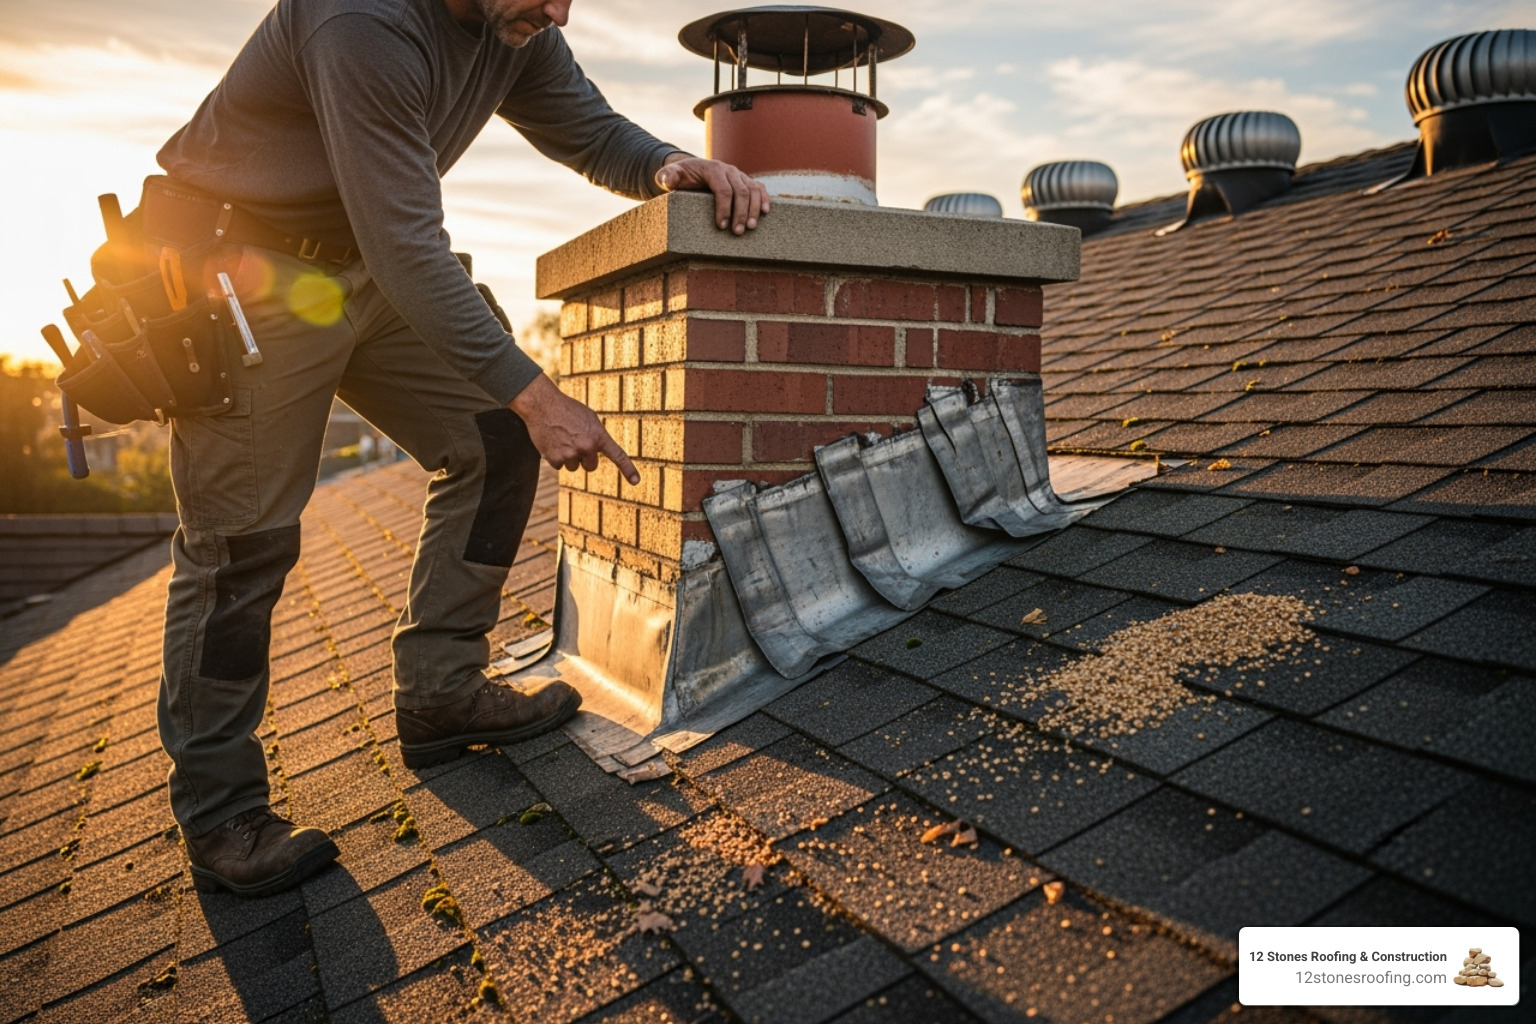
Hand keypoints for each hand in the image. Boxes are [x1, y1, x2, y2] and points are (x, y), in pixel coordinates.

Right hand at [509, 375, 639, 484]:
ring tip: (561, 439)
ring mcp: (570, 454)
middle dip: (585, 459)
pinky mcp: (554, 459)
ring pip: (573, 467)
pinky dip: (555, 457)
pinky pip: (559, 466)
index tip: (636, 481)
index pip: (617, 455)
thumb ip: (596, 436)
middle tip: (575, 444)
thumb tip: (597, 452)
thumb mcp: (589, 419)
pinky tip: (552, 442)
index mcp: (598, 436)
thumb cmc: (567, 409)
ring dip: (568, 458)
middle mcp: (587, 447)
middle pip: (591, 466)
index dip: (628, 469)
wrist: (542, 404)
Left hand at [655, 155, 770, 234]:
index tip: (720, 226)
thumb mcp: (670, 175)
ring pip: (753, 190)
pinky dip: (764, 199)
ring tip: (751, 227)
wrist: (692, 170)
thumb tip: (668, 181)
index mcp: (713, 169)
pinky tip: (765, 213)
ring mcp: (739, 175)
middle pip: (740, 191)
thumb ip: (667, 177)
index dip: (724, 208)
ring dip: (754, 209)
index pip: (723, 189)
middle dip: (740, 213)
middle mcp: (729, 170)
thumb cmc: (681, 176)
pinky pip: (759, 188)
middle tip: (737, 232)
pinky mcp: (745, 181)